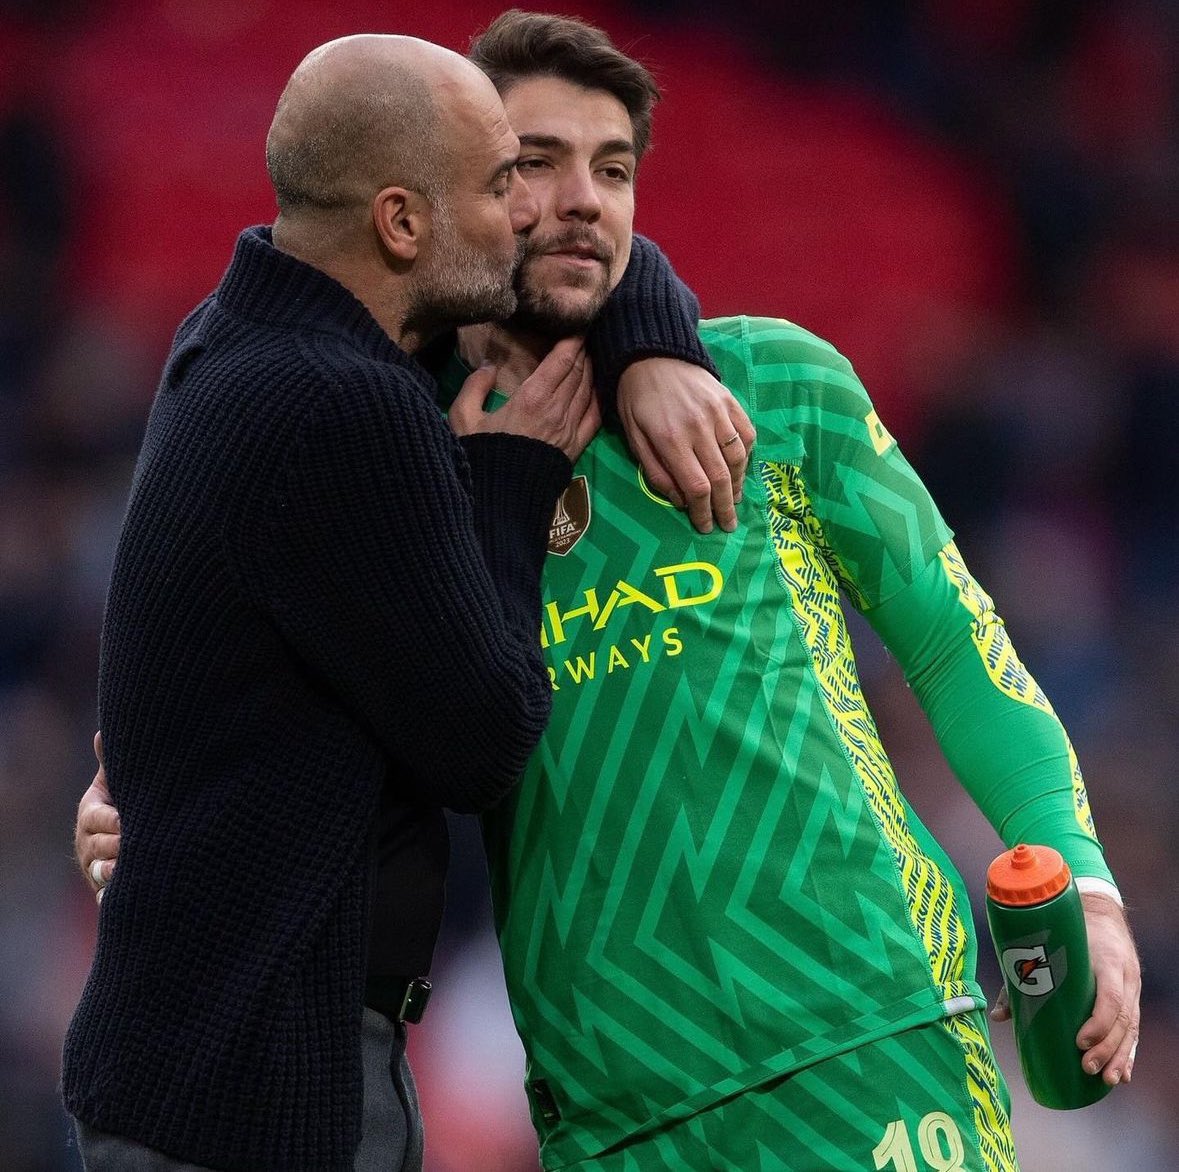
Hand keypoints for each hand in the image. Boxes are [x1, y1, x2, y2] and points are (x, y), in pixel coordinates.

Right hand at [76, 731, 120, 902]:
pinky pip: (106, 892)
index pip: (95, 818)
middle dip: (116, 845)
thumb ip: (112, 763)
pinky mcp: (105, 886)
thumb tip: (102, 733)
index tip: (124, 822)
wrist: (130, 836)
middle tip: (134, 844)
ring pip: (101, 871)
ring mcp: (94, 865)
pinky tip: (127, 888)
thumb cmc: (125, 802)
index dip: (110, 821)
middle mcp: (88, 842)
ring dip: (115, 870)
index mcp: (91, 814)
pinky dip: (115, 892)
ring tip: (131, 866)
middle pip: (99, 846)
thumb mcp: (118, 783)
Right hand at [449, 337, 600, 463]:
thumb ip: (474, 387)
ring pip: (588, 390)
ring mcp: (570, 429)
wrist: (500, 498)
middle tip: (583, 336)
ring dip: (591, 370)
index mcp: (532, 398)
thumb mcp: (463, 418)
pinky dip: (598, 397)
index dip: (572, 340)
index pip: (562, 361)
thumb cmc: (480, 455)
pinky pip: (595, 416)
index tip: (576, 326)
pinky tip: (597, 387)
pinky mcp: (576, 446)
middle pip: (579, 371)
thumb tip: (488, 367)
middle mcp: (557, 410)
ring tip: (589, 356)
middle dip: (582, 351)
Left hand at [616, 358, 755, 533]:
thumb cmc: (636, 399)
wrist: (652, 353)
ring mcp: (719, 413)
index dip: (703, 512)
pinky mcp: (730, 401)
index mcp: (672, 440)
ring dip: (738, 485)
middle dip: (724, 507)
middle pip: (721, 479)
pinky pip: (747, 435)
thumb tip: (681, 500)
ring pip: (738, 458)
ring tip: (733, 501)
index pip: (697, 487)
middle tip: (727, 525)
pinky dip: (747, 456)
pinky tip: (740, 469)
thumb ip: (656, 471)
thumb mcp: (634, 437)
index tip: (704, 526)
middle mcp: (700, 428)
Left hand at [989, 891, 1140, 1085]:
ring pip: (1131, 1028)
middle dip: (1107, 1048)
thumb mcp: (1048, 944)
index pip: (1111, 996)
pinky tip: (1122, 1074)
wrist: (1101, 911)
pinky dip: (1129, 1052)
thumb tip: (999, 1016)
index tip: (1080, 1041)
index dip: (1098, 1023)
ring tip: (1106, 1080)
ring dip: (1120, 1057)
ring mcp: (1133, 987)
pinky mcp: (1132, 997)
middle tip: (1085, 1067)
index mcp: (1106, 959)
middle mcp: (1125, 975)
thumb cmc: (1069, 930)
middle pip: (1123, 1019)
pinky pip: (1134, 1028)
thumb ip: (1024, 976)